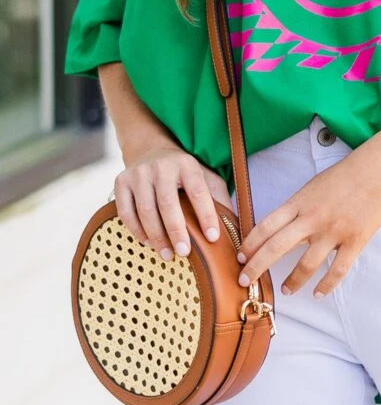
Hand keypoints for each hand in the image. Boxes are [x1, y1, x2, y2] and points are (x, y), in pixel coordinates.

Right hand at [114, 145, 233, 260]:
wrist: (151, 150)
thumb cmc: (184, 173)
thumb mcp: (205, 177)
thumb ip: (219, 198)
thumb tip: (235, 228)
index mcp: (187, 164)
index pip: (198, 191)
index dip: (206, 215)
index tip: (214, 238)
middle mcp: (162, 166)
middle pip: (168, 203)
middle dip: (177, 231)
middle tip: (184, 253)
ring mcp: (139, 173)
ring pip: (145, 210)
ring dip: (156, 236)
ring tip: (167, 254)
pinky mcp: (121, 181)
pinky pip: (126, 212)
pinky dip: (137, 231)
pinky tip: (148, 242)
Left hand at [236, 145, 380, 298]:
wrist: (380, 169)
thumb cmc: (348, 173)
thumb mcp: (315, 185)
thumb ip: (300, 206)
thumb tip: (284, 226)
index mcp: (300, 201)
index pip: (266, 225)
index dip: (250, 243)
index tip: (241, 257)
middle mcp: (312, 218)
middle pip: (276, 247)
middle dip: (256, 267)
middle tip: (244, 281)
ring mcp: (333, 231)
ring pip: (305, 264)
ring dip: (292, 281)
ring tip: (286, 290)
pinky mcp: (354, 240)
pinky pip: (337, 270)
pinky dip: (326, 285)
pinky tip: (318, 293)